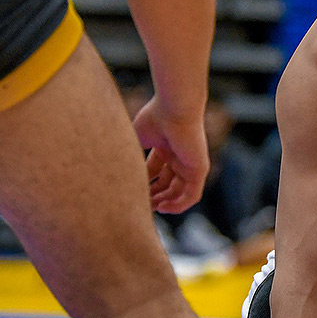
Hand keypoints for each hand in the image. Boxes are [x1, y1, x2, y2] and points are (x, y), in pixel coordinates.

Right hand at [132, 96, 209, 212]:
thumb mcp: (138, 141)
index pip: (156, 172)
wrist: (174, 108)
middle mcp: (179, 156)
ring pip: (180, 192)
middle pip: (168, 183)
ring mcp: (190, 164)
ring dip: (165, 203)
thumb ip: (131, 157)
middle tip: (141, 205)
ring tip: (151, 209)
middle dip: (154, 196)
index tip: (131, 193)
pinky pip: (192, 194)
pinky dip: (179, 205)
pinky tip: (163, 207)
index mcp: (166, 147)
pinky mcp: (199, 169)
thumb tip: (117, 174)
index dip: (144, 184)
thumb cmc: (155, 118)